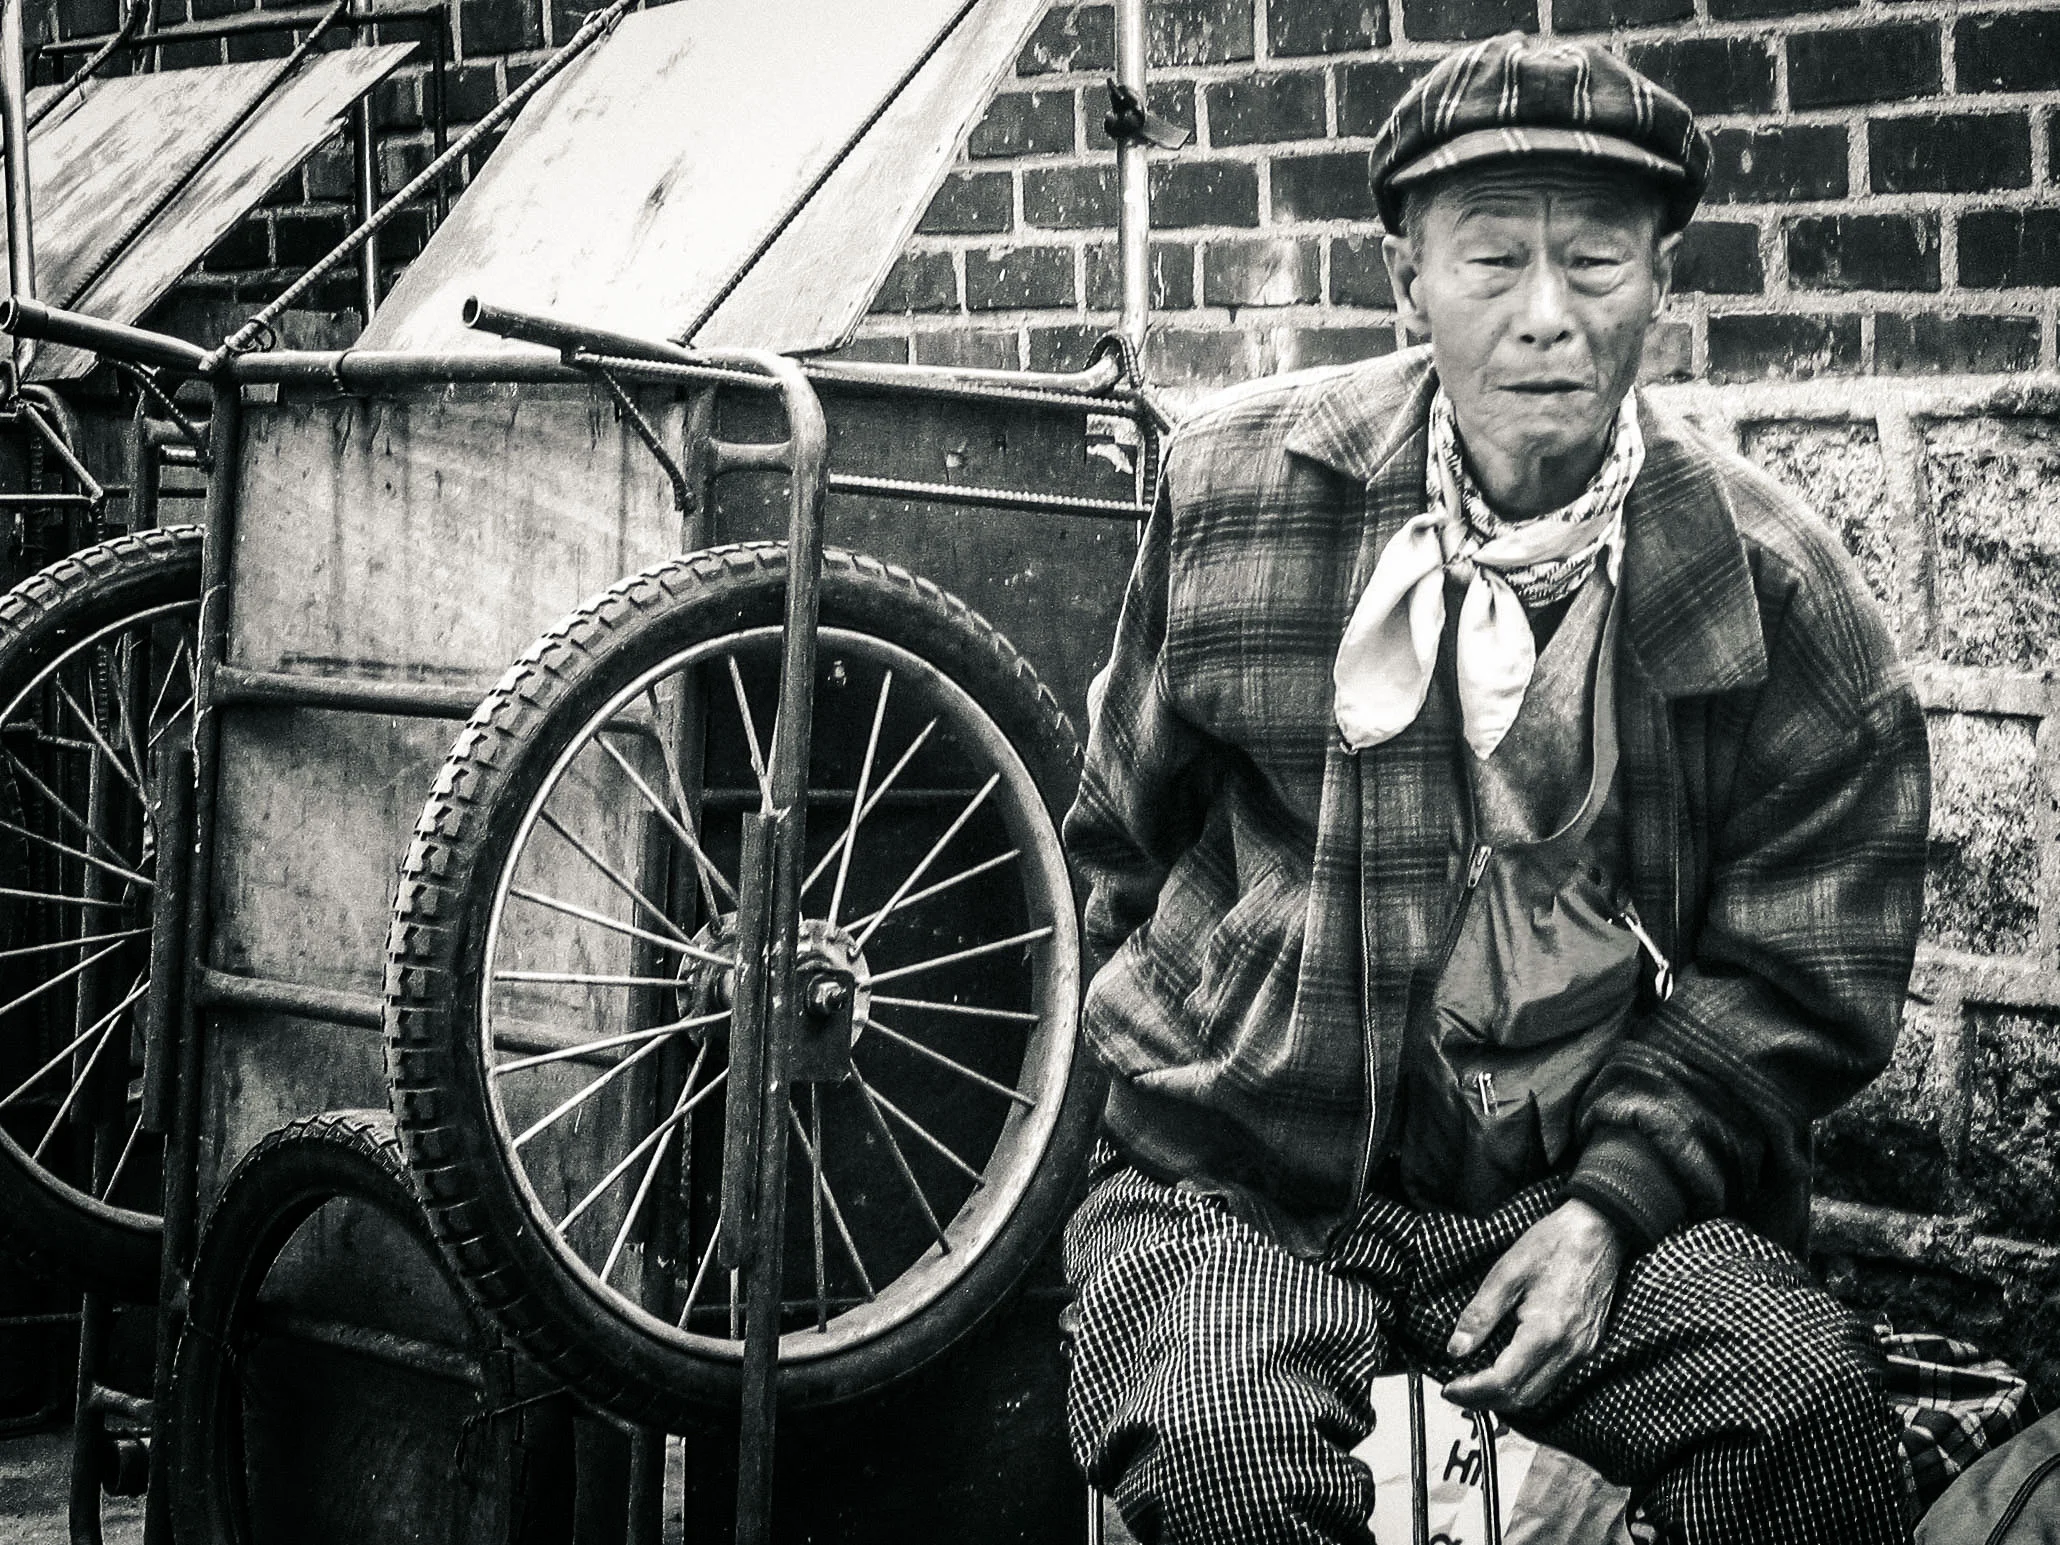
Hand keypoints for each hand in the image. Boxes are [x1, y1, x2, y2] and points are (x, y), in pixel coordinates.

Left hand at [1440, 1199, 1623, 1411]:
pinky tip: (1506, 1372)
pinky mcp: (1588, 1347)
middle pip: (1522, 1397)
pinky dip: (1526, 1385)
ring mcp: (1583, 1351)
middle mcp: (1569, 1350)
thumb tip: (1456, 1349)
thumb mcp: (1507, 1272)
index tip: (1449, 1388)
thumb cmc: (1554, 1244)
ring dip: (1505, 1397)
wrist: (1600, 1231)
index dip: (1473, 1391)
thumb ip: (1480, 1314)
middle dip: (1485, 1401)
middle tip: (1456, 1391)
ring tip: (1475, 1386)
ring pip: (1540, 1394)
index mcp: (1546, 1332)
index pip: (1504, 1381)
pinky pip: (1554, 1380)